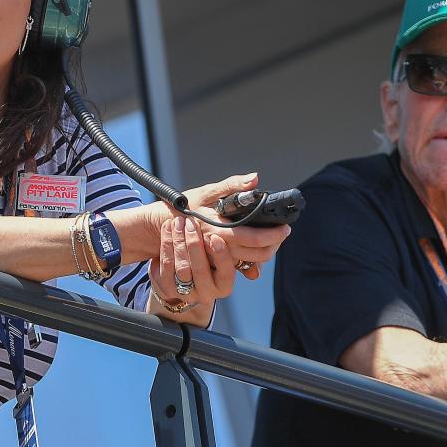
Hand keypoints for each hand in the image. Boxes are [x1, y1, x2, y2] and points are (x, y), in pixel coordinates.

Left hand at [147, 215, 235, 323]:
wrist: (184, 275)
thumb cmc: (210, 259)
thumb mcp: (224, 258)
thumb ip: (241, 255)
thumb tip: (258, 254)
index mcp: (224, 286)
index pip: (226, 273)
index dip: (221, 256)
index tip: (216, 237)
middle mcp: (206, 293)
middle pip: (200, 270)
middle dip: (195, 244)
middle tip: (191, 222)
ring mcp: (185, 293)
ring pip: (181, 267)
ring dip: (179, 241)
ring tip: (179, 221)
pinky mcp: (167, 288)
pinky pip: (166, 265)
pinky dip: (167, 243)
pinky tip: (168, 228)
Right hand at [158, 173, 291, 280]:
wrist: (160, 228)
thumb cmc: (184, 207)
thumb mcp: (206, 192)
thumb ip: (231, 186)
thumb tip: (254, 179)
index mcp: (219, 230)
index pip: (253, 238)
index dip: (273, 235)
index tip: (285, 228)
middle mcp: (219, 248)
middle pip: (256, 254)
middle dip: (273, 245)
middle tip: (281, 234)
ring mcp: (217, 258)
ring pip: (249, 262)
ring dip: (264, 253)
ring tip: (272, 240)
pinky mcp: (214, 263)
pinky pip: (237, 266)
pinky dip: (249, 261)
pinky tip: (255, 252)